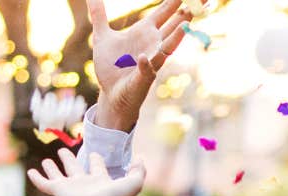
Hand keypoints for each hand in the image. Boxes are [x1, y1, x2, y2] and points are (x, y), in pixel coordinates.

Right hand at [27, 149, 144, 195]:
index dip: (96, 160)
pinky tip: (30, 172)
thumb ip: (139, 169)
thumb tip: (140, 157)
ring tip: (46, 161)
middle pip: (74, 169)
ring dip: (52, 168)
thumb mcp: (135, 181)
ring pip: (58, 176)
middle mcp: (83, 184)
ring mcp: (70, 188)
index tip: (93, 154)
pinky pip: (44, 184)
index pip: (96, 168)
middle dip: (69, 160)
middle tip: (63, 151)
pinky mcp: (59, 191)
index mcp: (99, 181)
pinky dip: (37, 179)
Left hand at [90, 0, 189, 131]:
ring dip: (176, 36)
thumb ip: (99, 16)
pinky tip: (143, 58)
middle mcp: (154, 43)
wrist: (110, 93)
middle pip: (176, 24)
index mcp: (145, 31)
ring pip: (168, 46)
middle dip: (188, 13)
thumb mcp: (102, 37)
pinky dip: (145, 63)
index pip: (166, 10)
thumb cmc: (110, 66)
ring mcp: (151, 60)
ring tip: (186, 24)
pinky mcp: (143, 77)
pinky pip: (146, 69)